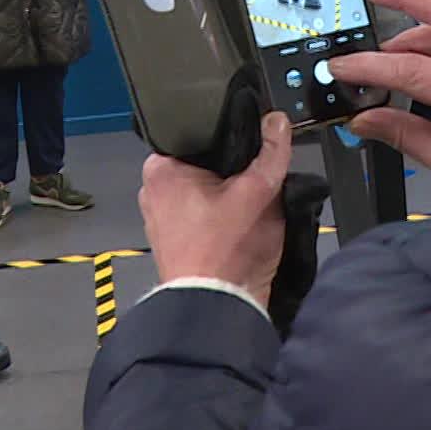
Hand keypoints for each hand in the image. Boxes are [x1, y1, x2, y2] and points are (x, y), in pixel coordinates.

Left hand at [138, 111, 291, 308]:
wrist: (214, 305)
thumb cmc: (222, 252)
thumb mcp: (256, 193)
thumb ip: (271, 155)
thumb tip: (277, 124)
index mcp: (161, 168)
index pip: (199, 135)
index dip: (229, 139)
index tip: (249, 150)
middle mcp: (153, 190)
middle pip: (203, 164)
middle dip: (229, 170)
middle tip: (250, 182)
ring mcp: (159, 217)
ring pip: (202, 190)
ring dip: (224, 194)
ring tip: (244, 206)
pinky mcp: (171, 238)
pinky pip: (198, 215)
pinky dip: (216, 217)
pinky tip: (233, 228)